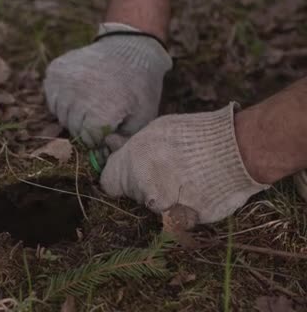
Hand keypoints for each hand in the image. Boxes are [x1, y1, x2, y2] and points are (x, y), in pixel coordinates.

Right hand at [44, 23, 171, 147]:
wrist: (130, 47)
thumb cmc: (140, 87)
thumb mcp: (142, 118)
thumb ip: (122, 142)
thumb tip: (99, 160)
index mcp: (100, 112)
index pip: (87, 140)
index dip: (99, 137)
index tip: (110, 127)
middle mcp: (76, 97)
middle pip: (72, 128)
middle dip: (86, 127)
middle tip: (102, 112)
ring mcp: (63, 83)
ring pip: (60, 114)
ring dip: (73, 114)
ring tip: (92, 101)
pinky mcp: (54, 72)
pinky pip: (52, 98)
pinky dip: (63, 99)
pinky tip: (81, 91)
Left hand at [100, 103, 268, 222]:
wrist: (239, 149)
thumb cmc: (196, 134)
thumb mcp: (159, 129)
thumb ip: (133, 145)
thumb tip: (109, 144)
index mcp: (132, 161)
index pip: (110, 185)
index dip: (121, 180)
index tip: (132, 176)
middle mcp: (144, 184)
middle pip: (135, 196)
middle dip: (146, 187)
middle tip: (170, 171)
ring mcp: (164, 205)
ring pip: (156, 208)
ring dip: (167, 198)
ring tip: (188, 179)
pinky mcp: (185, 218)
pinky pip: (178, 218)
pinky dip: (186, 209)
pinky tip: (199, 191)